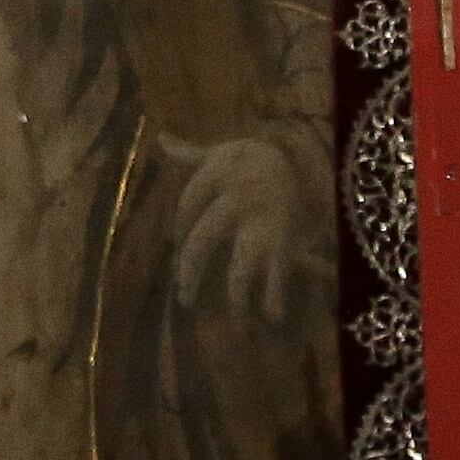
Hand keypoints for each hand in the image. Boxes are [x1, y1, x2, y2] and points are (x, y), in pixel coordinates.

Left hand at [168, 136, 325, 324]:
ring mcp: (261, 223)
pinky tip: (272, 317)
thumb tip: (160, 138)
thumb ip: (188, 154)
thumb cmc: (250, 159)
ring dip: (238, 294)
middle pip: (205, 237)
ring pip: (243, 262)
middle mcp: (238, 201)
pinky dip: (277, 294)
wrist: (299, 157)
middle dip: (191, 268)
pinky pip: (279, 269)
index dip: (179, 223)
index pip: (187, 204)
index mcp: (218, 177)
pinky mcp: (284, 238)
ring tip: (234, 322)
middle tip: (184, 297)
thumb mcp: (220, 153)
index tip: (177, 239)